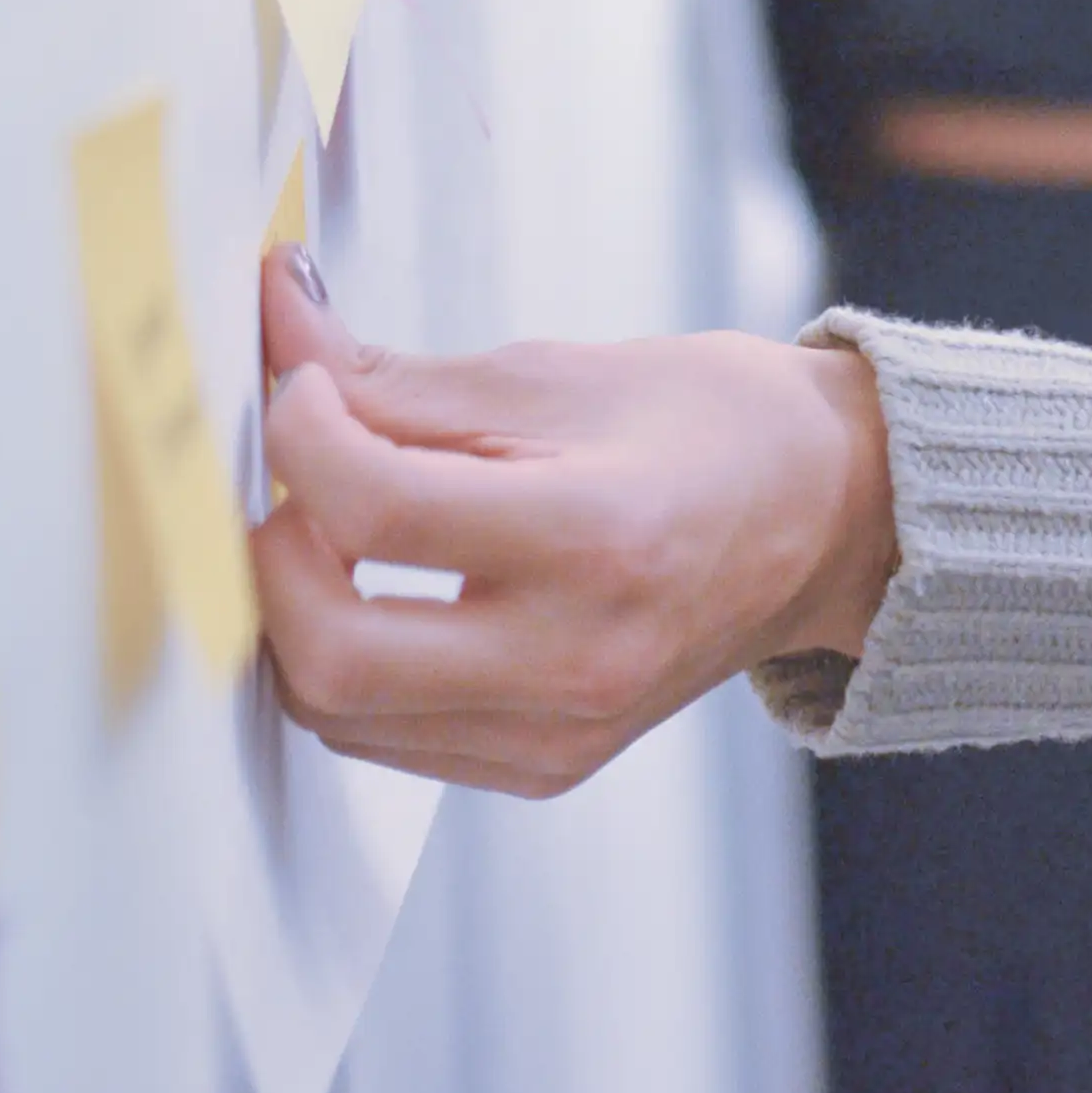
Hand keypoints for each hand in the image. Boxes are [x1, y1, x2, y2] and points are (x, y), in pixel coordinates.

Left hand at [249, 246, 895, 796]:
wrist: (822, 521)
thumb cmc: (708, 429)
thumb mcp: (555, 373)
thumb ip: (395, 375)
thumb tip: (277, 326)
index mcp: (597, 536)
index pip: (376, 510)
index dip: (300, 434)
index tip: (299, 384)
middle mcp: (577, 658)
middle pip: (332, 652)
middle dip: (268, 554)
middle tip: (290, 478)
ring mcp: (559, 731)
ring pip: (337, 710)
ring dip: (293, 614)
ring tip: (328, 526)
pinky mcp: (542, 765)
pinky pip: (384, 739)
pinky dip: (344, 663)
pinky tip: (371, 587)